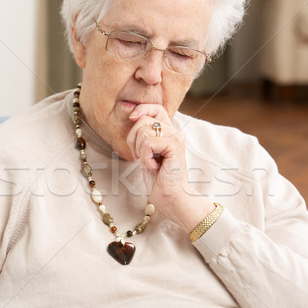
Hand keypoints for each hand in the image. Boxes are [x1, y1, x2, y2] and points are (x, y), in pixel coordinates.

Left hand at [126, 104, 213, 232]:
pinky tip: (153, 167)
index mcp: (168, 132)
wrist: (171, 198)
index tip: (131, 118)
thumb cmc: (158, 180)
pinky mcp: (175, 146)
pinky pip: (148, 143)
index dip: (142, 109)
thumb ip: (143, 136)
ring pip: (143, 131)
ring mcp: (176, 138)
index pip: (155, 108)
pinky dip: (145, 157)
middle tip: (140, 157)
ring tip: (149, 163)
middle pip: (143, 120)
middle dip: (133, 139)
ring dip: (139, 150)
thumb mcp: (146, 154)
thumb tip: (132, 116)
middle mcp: (174, 132)